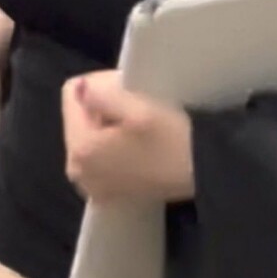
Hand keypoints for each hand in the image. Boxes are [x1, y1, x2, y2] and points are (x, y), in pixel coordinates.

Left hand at [63, 71, 194, 204]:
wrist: (204, 175)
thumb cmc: (173, 140)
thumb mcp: (139, 108)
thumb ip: (101, 94)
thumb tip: (79, 87)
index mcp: (79, 149)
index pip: (72, 94)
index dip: (98, 84)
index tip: (128, 90)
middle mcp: (76, 171)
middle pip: (78, 117)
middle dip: (101, 108)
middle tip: (136, 109)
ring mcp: (90, 185)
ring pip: (88, 136)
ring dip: (108, 126)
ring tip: (139, 128)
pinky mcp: (106, 193)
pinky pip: (98, 157)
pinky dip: (112, 146)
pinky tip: (137, 145)